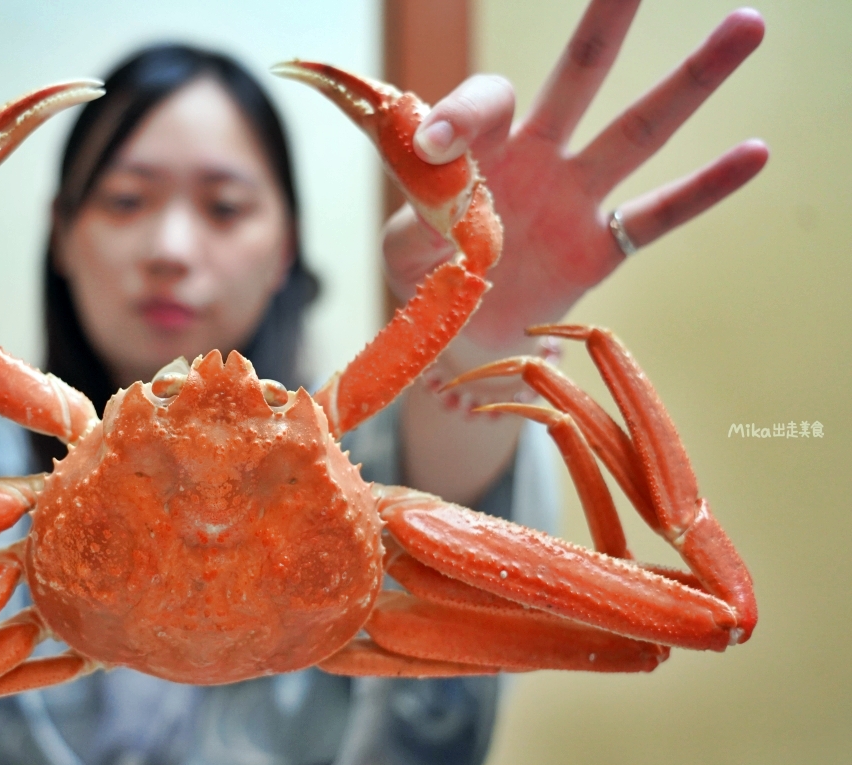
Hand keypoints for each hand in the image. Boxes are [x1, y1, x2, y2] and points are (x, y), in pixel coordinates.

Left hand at [383, 0, 768, 349]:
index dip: (464, 114)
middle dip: (606, 26)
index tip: (437, 143)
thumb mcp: (404, 246)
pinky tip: (755, 153)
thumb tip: (442, 174)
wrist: (459, 336)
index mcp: (481, 153)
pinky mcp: (601, 247)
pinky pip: (660, 213)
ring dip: (690, 83)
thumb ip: (420, 210)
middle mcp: (537, 159)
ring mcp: (575, 198)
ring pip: (638, 130)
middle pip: (580, 78)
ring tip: (744, 25)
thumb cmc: (427, 277)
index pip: (488, 105)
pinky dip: (705, 188)